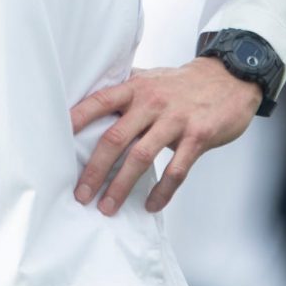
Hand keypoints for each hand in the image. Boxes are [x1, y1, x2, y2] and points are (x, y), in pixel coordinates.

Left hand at [68, 57, 262, 215]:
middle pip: (116, 138)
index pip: (100, 102)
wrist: (230, 78)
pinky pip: (176, 170)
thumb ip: (125, 90)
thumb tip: (89, 99)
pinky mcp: (198, 137)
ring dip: (121, 185)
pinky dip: (162, 191)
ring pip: (142, 157)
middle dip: (95, 169)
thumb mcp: (152, 78)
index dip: (77, 120)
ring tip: (107, 207)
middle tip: (80, 194)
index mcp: (136, 87)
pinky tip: (150, 205)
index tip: (55, 142)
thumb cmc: (183, 84)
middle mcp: (152, 102)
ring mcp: (176, 120)